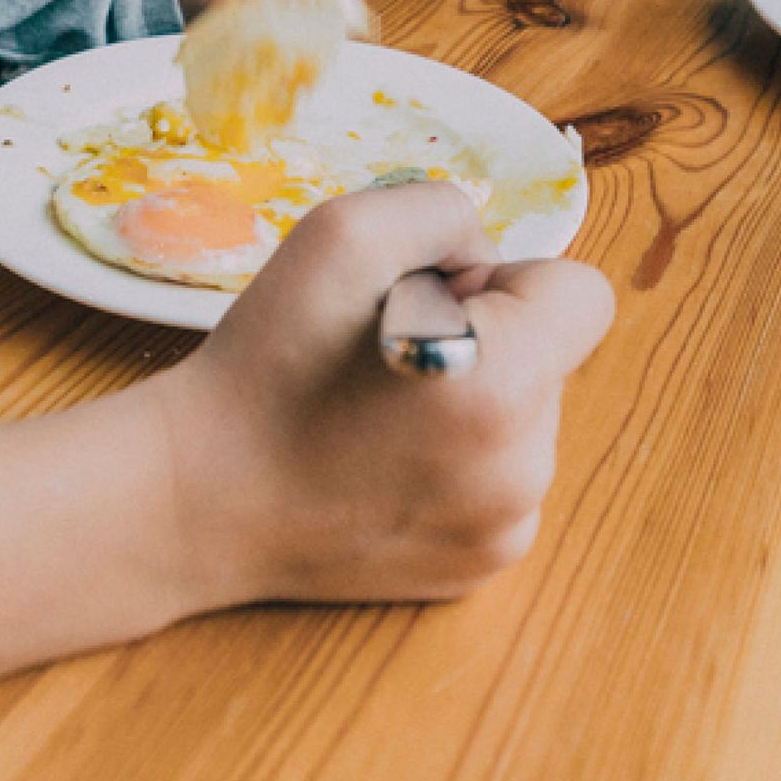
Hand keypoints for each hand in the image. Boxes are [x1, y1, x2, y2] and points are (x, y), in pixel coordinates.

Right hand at [136, 180, 614, 609]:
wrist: (197, 497)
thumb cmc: (266, 360)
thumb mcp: (343, 233)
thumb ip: (445, 213)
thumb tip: (490, 260)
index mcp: (502, 383)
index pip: (583, 294)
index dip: (506, 279)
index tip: (432, 296)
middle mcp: (522, 469)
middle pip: (553, 360)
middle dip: (491, 340)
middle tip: (386, 358)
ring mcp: (506, 528)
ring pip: (529, 423)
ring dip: (476, 402)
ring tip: (376, 415)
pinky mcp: (481, 567)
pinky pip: (502, 483)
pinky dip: (458, 464)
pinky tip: (382, 465)